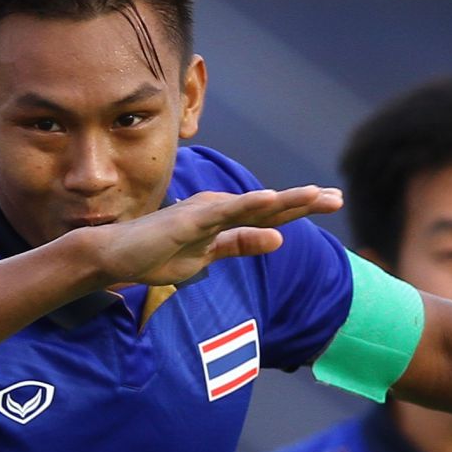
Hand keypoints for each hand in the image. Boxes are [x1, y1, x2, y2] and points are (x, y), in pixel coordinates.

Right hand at [81, 185, 342, 287]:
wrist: (112, 256)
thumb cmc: (155, 254)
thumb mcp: (208, 256)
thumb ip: (241, 245)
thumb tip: (278, 238)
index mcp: (225, 219)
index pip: (271, 214)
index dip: (301, 207)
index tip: (332, 201)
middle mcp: (219, 209)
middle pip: (270, 205)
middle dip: (305, 201)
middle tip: (338, 197)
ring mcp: (204, 212)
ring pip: (253, 205)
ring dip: (285, 200)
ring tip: (316, 195)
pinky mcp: (188, 220)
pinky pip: (222, 213)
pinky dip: (246, 205)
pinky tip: (268, 200)